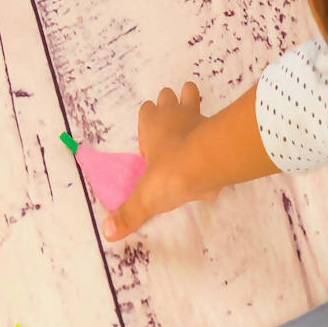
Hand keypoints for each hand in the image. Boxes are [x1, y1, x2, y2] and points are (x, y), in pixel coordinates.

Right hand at [102, 82, 217, 241]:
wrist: (209, 163)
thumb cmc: (171, 173)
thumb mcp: (146, 198)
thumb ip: (129, 215)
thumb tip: (108, 233)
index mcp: (151, 125)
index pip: (145, 112)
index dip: (148, 128)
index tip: (152, 152)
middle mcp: (173, 114)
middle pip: (167, 96)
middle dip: (169, 109)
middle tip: (172, 138)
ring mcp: (198, 115)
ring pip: (191, 93)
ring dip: (191, 103)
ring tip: (193, 128)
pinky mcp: (220, 124)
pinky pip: (216, 119)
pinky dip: (215, 129)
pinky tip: (216, 150)